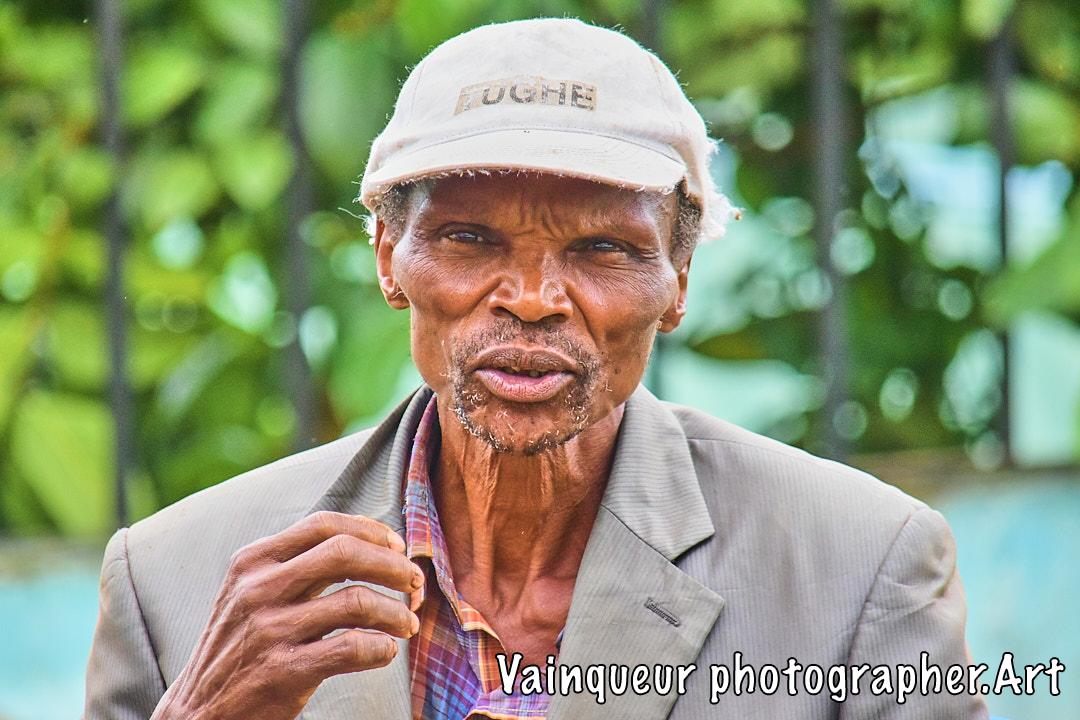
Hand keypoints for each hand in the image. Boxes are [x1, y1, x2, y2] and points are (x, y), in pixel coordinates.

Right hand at [149, 511, 423, 719]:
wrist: (197, 713)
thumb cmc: (240, 647)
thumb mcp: (253, 593)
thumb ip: (299, 566)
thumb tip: (371, 544)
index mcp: (254, 561)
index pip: (324, 525)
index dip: (371, 531)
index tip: (398, 547)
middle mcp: (258, 589)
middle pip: (345, 553)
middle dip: (392, 564)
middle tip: (414, 583)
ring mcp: (269, 630)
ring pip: (356, 602)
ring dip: (395, 612)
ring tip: (408, 624)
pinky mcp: (282, 672)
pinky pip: (351, 648)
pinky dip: (381, 648)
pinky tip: (386, 652)